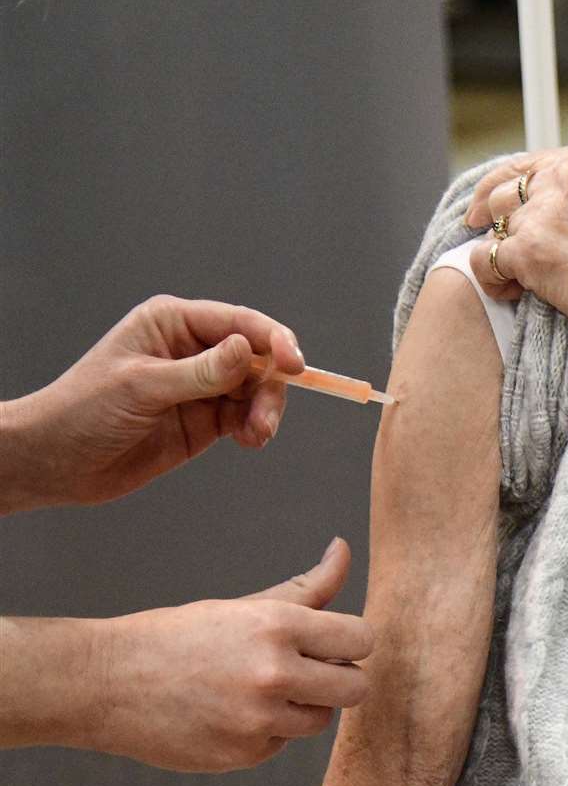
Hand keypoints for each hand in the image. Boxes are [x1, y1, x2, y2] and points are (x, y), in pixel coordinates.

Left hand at [0, 296, 304, 513]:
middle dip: (270, 384)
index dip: (273, 341)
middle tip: (265, 417)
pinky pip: (246, 415)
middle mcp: (193, 349)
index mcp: (173, 323)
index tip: (294, 366)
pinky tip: (251, 440)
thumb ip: (200, 371)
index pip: (239, 323)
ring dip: (266, 409)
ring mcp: (201, 385)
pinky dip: (256, 427)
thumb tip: (247, 351)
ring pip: (257, 388)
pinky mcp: (205, 419)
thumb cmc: (83, 411)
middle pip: (257, 356)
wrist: (54, 463)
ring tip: (256, 434)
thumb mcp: (142, 387)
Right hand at [92, 538, 373, 772]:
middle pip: (356, 687)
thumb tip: (341, 548)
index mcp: (278, 625)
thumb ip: (309, 586)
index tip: (337, 644)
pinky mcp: (242, 754)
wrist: (109, 682)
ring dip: (304, 706)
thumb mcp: (248, 605)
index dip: (353, 642)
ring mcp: (257, 719)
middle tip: (311, 670)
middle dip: (341, 678)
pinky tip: (233, 712)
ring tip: (261, 688)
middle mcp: (273, 673)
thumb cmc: (180, 636)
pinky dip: (268, 731)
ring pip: (322, 719)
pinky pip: (283, 743)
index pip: (361, 639)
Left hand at [467, 138, 567, 320]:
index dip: (511, 181)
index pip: (537, 161)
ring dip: (500, 247)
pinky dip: (490, 276)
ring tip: (512, 275)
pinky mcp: (529, 249)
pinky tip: (507, 290)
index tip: (495, 197)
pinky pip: (485, 259)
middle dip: (492, 210)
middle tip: (478, 225)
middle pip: (509, 188)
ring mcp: (545, 211)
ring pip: (497, 223)